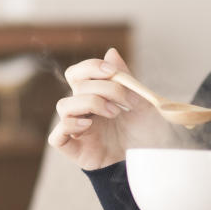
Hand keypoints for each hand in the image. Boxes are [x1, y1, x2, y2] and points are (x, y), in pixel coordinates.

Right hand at [48, 48, 179, 170]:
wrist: (153, 157)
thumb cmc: (147, 130)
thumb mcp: (142, 101)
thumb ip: (125, 78)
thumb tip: (111, 52)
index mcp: (95, 94)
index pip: (78, 74)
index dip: (90, 67)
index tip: (111, 71)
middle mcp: (83, 110)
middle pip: (76, 87)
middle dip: (103, 88)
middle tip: (125, 101)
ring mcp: (78, 129)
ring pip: (63, 106)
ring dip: (89, 103)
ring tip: (114, 113)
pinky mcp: (75, 149)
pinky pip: (56, 137)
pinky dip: (69, 126)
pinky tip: (89, 125)